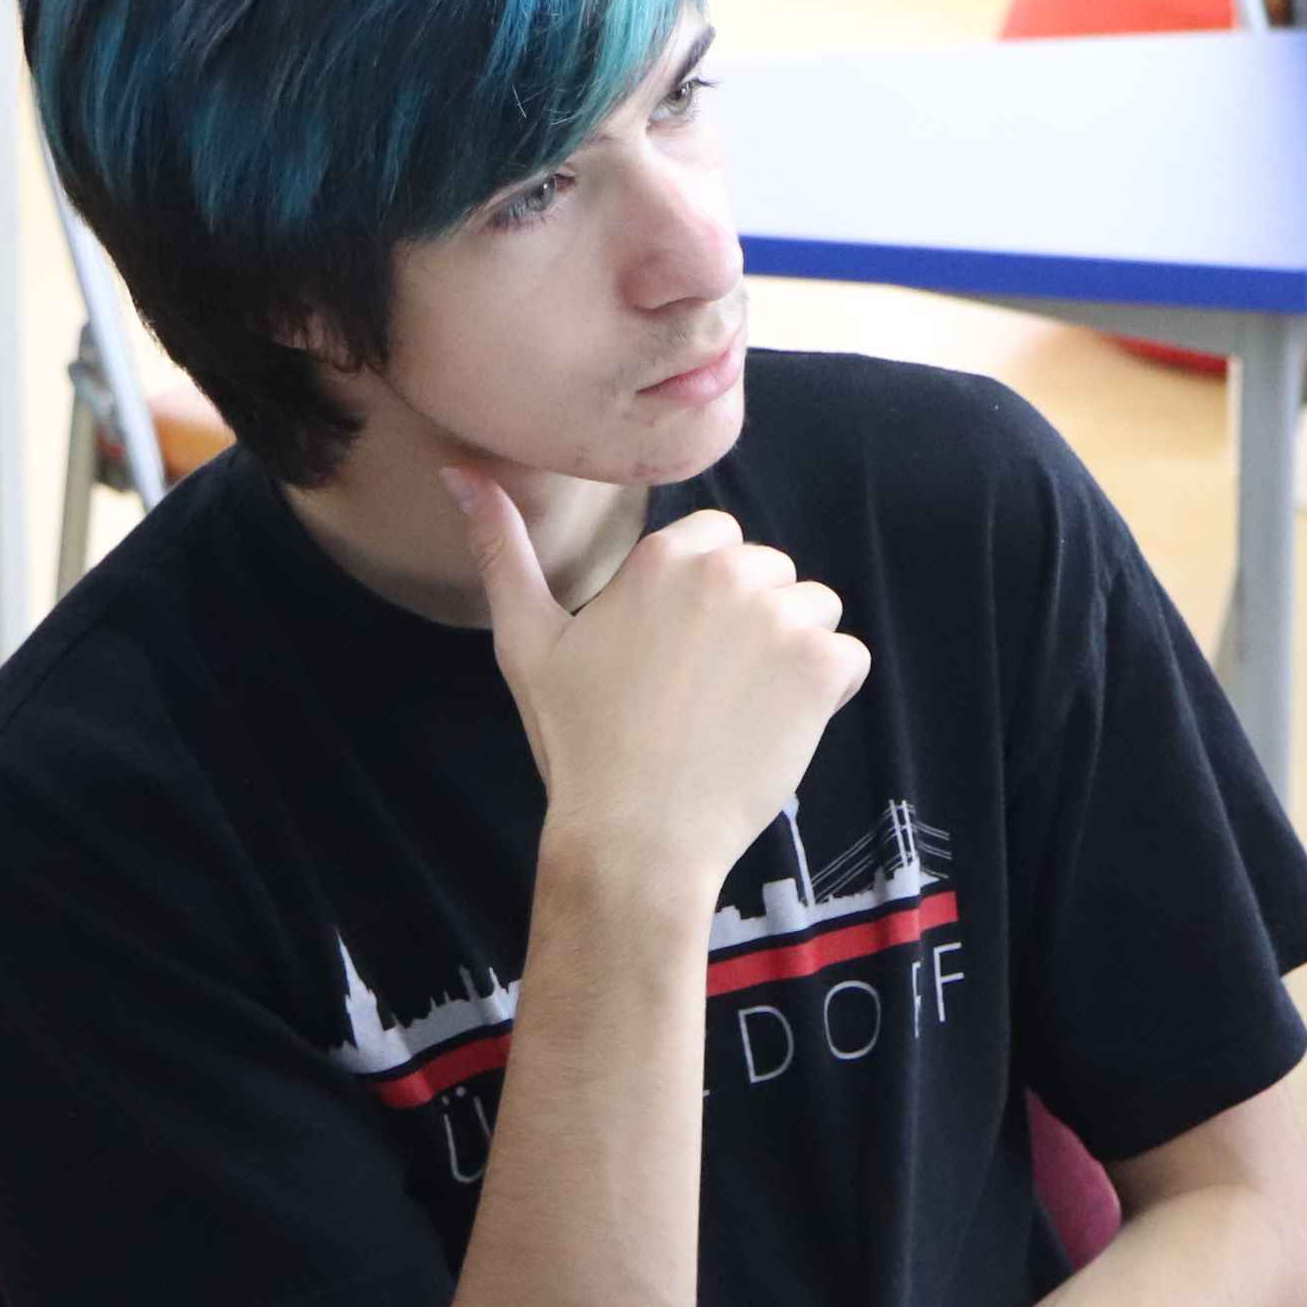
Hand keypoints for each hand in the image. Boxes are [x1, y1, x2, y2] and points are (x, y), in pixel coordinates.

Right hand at [449, 472, 871, 893]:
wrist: (636, 836)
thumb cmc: (579, 742)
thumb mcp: (525, 641)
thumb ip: (502, 549)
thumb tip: (459, 471)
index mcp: (664, 557)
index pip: (718, 539)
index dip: (703, 597)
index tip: (676, 652)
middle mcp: (728, 573)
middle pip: (769, 573)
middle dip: (749, 620)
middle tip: (703, 690)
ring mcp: (782, 618)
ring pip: (814, 611)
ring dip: (791, 652)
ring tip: (739, 709)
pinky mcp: (822, 667)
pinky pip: (847, 658)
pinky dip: (825, 693)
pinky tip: (774, 729)